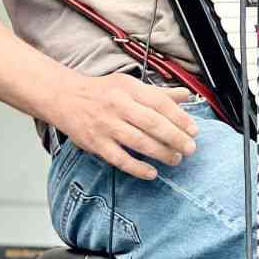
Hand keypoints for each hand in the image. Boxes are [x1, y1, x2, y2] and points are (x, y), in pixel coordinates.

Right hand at [50, 71, 198, 180]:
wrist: (65, 98)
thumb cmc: (102, 92)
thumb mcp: (130, 85)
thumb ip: (158, 93)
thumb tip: (185, 95)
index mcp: (129, 89)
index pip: (160, 103)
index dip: (179, 118)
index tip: (193, 130)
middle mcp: (118, 106)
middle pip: (152, 123)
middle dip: (175, 138)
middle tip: (190, 148)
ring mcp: (106, 125)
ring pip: (138, 142)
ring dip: (161, 153)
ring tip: (175, 159)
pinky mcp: (96, 143)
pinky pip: (120, 159)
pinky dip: (137, 168)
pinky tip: (151, 173)